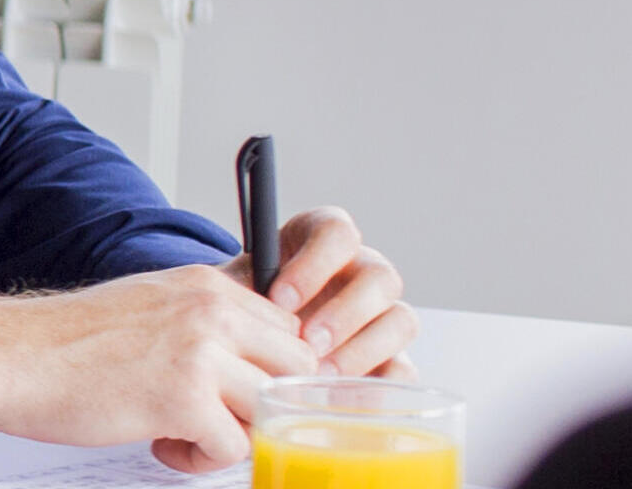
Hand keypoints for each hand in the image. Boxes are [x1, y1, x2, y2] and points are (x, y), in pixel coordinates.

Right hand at [0, 265, 309, 474]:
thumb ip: (198, 321)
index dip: (263, 369)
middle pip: (295, 365)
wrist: (11, 357)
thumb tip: (239, 361)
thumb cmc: (63, 342)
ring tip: (183, 432)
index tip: (232, 390)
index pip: (285, 328)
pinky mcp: (185, 400)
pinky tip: (162, 443)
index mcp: (204, 286)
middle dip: (263, 400)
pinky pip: (233, 445)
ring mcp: (201, 354)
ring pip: (270, 408)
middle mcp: (210, 312)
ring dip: (233, 432)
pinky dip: (201, 459)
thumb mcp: (146, 305)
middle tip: (217, 415)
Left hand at [244, 206, 419, 378]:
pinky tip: (339, 398)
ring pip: (401, 321)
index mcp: (322, 244)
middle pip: (379, 278)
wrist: (244, 351)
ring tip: (320, 376)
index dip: (315, 263)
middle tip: (308, 343)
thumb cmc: (238, 313)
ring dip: (363, 350)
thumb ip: (235, 295)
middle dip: (345, 312)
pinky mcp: (389, 362)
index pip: (337, 232)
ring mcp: (380, 319)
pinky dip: (376, 388)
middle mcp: (360, 275)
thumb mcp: (228, 295)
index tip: (280, 298)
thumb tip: (239, 315)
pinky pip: (403, 373)